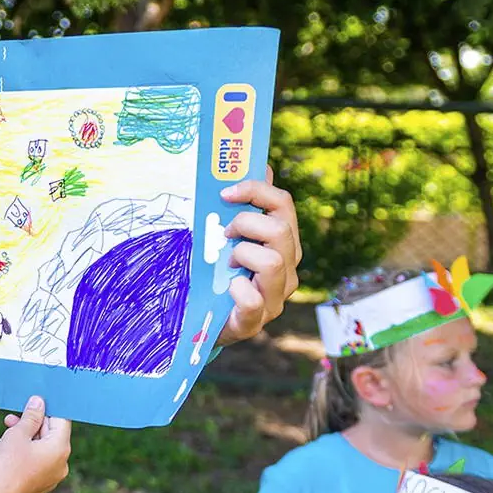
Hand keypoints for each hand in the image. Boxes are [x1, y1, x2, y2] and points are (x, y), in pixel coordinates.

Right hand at [0, 396, 72, 492]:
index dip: (47, 408)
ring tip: (7, 432)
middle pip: (52, 434)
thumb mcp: (17, 434)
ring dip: (28, 437)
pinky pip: (39, 462)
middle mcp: (62, 463)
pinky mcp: (42, 485)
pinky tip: (10, 450)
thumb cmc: (6, 465)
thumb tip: (39, 402)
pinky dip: (28, 453)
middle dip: (33, 423)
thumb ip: (31, 416)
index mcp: (60, 447)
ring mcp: (53, 476)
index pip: (61, 419)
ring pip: (44, 448)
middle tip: (13, 417)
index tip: (33, 402)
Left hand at [216, 167, 301, 345]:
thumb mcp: (229, 239)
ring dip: (242, 256)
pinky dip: (237, 291)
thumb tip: (261, 167)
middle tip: (223, 234)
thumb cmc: (219, 276)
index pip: (283, 205)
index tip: (225, 192)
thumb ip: (245, 208)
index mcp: (283, 243)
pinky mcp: (256, 321)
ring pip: (272, 262)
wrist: (205, 324)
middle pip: (280, 230)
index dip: (256, 191)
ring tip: (225, 265)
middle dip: (245, 224)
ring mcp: (276, 297)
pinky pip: (254, 299)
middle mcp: (287, 268)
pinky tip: (227, 290)